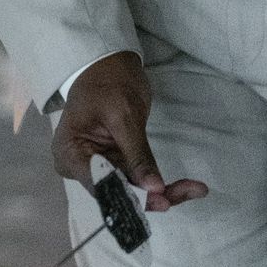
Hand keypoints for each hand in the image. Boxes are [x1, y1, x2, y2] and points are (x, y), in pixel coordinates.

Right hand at [51, 51, 208, 213]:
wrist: (108, 66)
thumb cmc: (108, 83)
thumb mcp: (123, 115)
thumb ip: (137, 154)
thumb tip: (154, 188)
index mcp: (70, 155)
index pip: (100, 185)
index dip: (132, 196)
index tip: (162, 199)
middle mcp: (81, 167)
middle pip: (118, 192)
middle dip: (154, 196)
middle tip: (190, 191)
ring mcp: (99, 167)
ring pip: (132, 190)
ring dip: (164, 191)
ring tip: (196, 189)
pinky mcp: (116, 163)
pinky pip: (138, 179)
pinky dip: (160, 181)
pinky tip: (189, 186)